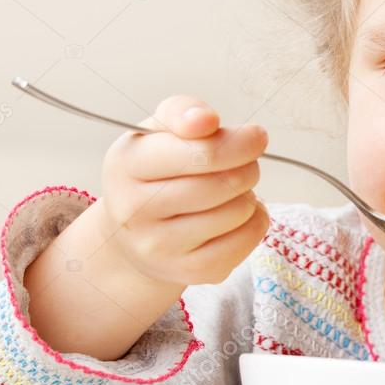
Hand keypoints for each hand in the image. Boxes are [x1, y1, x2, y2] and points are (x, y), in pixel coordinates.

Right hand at [97, 95, 269, 286]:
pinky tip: (238, 214)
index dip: (239, 142)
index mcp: (127, 165)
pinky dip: (255, 220)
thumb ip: (183, 113)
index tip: (257, 137)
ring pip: (238, 212)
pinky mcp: (190, 272)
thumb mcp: (158, 133)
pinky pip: (247, 240)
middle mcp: (136, 210)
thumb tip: (205, 120)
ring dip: (248, 194)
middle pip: (223, 184)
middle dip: (247, 167)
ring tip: (232, 190)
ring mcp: (161, 247)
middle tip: (245, 163)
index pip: (199, 153)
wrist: (132, 235)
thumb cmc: (154, 172)